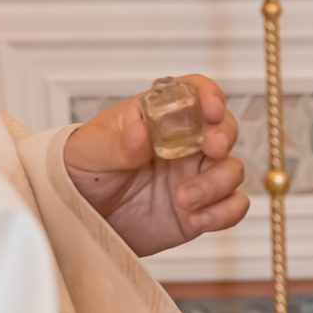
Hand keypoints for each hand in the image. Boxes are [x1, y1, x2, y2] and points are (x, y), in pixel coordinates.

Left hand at [62, 75, 247, 256]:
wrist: (80, 219)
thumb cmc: (82, 172)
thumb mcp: (90, 152)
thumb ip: (117, 143)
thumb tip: (141, 134)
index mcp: (158, 118)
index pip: (193, 93)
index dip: (208, 95)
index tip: (211, 109)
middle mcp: (184, 144)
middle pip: (223, 128)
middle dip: (224, 136)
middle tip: (213, 148)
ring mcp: (194, 176)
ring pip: (232, 170)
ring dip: (216, 184)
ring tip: (184, 200)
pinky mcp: (200, 208)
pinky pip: (232, 206)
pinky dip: (223, 213)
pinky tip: (197, 219)